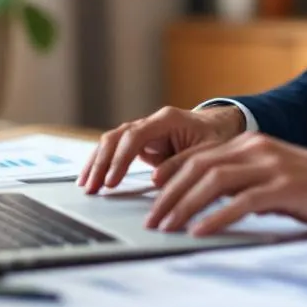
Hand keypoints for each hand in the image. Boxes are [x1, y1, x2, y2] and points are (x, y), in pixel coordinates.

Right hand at [77, 105, 245, 193]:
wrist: (221, 127)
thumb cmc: (217, 138)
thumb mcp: (209, 152)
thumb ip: (183, 163)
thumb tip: (156, 180)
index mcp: (168, 119)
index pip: (135, 135)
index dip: (121, 159)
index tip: (111, 181)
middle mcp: (152, 122)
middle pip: (117, 137)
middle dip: (101, 162)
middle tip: (91, 187)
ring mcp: (144, 131)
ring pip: (112, 142)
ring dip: (97, 163)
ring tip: (85, 185)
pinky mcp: (141, 143)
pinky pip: (116, 150)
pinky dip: (103, 164)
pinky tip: (92, 178)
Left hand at [145, 133, 306, 235]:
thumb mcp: (274, 177)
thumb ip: (244, 182)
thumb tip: (209, 201)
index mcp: (252, 142)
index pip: (199, 154)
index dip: (171, 173)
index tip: (151, 193)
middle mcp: (257, 147)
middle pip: (199, 167)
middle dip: (169, 194)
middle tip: (152, 218)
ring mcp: (271, 165)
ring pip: (214, 181)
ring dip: (185, 205)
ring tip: (168, 227)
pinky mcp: (285, 186)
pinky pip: (241, 201)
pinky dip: (216, 217)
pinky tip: (200, 231)